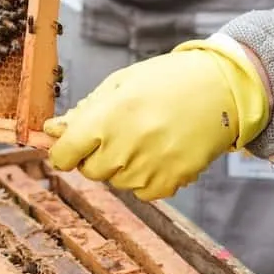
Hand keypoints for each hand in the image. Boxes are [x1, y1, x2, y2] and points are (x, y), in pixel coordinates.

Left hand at [43, 36, 271, 200]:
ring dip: (123, 165)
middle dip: (96, 155)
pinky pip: (142, 192)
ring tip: (147, 136)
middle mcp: (127, 146)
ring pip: (116, 182)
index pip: (64, 155)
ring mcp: (149, 168)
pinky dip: (146, 177)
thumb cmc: (168, 81)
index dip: (63, 151)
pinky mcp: (170, 182)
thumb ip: (84, 111)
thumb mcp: (121, 84)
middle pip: (90, 171)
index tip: (71, 146)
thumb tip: (51, 131)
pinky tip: (162, 151)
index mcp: (110, 117)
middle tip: (120, 132)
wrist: (222, 90)